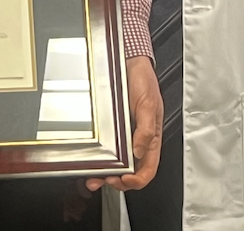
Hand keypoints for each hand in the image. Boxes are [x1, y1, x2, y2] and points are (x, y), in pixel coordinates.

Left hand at [85, 54, 161, 192]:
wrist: (129, 63)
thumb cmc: (144, 81)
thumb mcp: (149, 105)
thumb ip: (147, 130)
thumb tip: (140, 152)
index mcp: (152, 139)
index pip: (148, 169)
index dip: (137, 180)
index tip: (123, 180)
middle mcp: (138, 140)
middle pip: (131, 170)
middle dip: (117, 181)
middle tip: (104, 180)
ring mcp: (124, 135)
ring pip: (117, 163)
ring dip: (105, 173)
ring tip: (93, 177)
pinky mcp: (112, 128)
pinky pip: (107, 148)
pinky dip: (99, 158)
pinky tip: (91, 161)